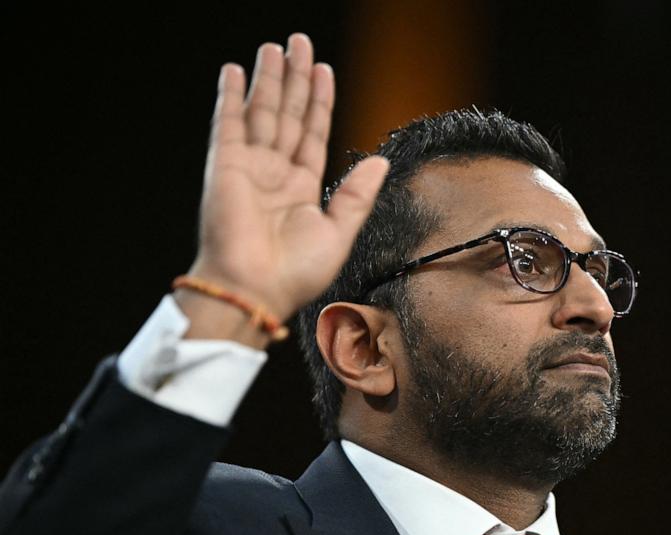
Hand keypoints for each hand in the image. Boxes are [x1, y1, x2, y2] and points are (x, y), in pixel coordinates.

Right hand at [182, 33, 387, 336]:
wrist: (256, 290)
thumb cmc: (296, 272)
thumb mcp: (340, 232)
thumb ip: (357, 194)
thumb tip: (380, 161)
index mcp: (301, 188)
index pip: (312, 133)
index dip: (318, 101)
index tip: (323, 70)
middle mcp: (275, 173)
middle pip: (288, 114)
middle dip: (295, 78)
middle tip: (300, 42)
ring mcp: (249, 167)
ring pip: (263, 112)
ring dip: (269, 78)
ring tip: (277, 46)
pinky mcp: (224, 166)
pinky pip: (229, 123)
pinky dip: (232, 96)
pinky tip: (237, 71)